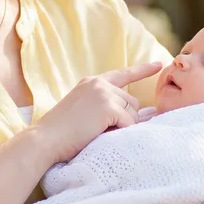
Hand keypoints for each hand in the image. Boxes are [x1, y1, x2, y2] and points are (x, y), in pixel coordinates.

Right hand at [34, 62, 161, 163]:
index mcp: (92, 82)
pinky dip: (120, 133)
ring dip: (122, 127)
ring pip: (133, 113)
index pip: (123, 74)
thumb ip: (103, 104)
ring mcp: (104, 93)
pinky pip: (129, 123)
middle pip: (132, 102)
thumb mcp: (82, 109)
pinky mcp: (108, 107)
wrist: (45, 139)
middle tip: (102, 130)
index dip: (143, 70)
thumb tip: (134, 111)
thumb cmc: (62, 133)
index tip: (159, 64)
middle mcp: (99, 83)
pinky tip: (101, 135)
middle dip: (125, 118)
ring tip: (98, 132)